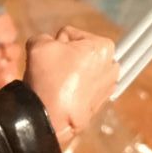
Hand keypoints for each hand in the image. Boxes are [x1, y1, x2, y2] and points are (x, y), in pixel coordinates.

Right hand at [23, 26, 118, 147]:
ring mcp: (109, 86)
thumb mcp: (38, 44)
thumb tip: (49, 46)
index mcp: (104, 46)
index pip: (70, 34)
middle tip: (53, 70)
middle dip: (66, 57)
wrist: (50, 118)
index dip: (56, 44)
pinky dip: (75, 87)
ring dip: (70, 72)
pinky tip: (64, 95)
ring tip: (58, 84)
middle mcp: (112, 65)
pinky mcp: (101, 102)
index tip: (51, 58)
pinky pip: (84, 86)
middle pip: (79, 51)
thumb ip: (44, 37)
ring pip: (82, 69)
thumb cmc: (49, 77)